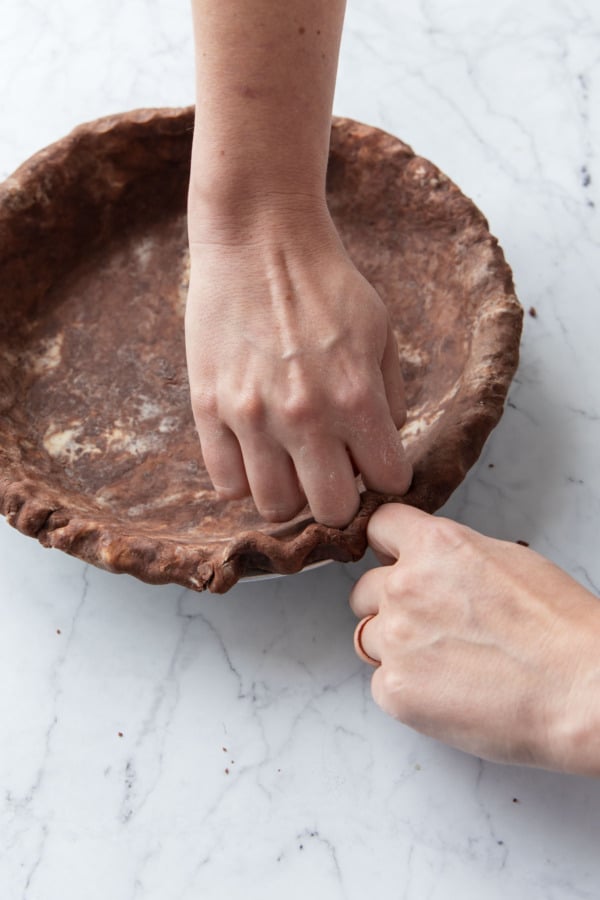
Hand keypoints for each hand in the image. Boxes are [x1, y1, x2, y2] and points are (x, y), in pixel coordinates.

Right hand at [185, 208, 411, 526]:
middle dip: (340, 497)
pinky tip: (255, 454)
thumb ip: (389, 397)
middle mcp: (306, 417)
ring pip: (276, 507)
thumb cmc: (326, 282)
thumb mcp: (381, 332)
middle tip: (332, 472)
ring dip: (291, 494)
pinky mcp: (209, 409)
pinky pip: (227, 483)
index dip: (385, 474)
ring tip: (291, 466)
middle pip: (332, 510)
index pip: (388, 481)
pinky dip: (245, 480)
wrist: (259, 238)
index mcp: (357, 397)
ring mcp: (252, 417)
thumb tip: (382, 447)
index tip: (372, 461)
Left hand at [349, 504, 599, 773]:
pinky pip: (382, 683)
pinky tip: (448, 693)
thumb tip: (432, 567)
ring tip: (447, 664)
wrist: (580, 689)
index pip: (378, 527)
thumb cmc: (559, 627)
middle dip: (390, 604)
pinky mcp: (395, 689)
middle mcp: (404, 587)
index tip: (394, 561)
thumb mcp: (506, 560)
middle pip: (364, 589)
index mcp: (434, 546)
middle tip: (432, 626)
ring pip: (369, 637)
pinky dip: (407, 689)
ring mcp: (395, 640)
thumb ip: (451, 558)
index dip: (388, 547)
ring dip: (396, 648)